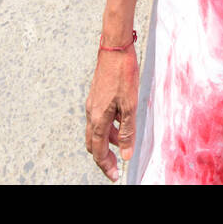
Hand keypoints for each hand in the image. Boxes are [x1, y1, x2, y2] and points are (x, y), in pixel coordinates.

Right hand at [85, 47, 139, 182]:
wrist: (115, 48)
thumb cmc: (123, 74)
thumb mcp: (130, 105)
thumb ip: (128, 132)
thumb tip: (126, 155)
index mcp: (98, 118)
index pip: (99, 150)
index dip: (107, 165)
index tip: (115, 175)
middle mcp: (91, 113)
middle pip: (93, 143)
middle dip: (104, 157)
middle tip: (116, 166)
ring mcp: (93, 103)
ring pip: (96, 130)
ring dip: (109, 140)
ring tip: (124, 144)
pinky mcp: (96, 95)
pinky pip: (100, 118)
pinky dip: (109, 126)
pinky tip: (121, 123)